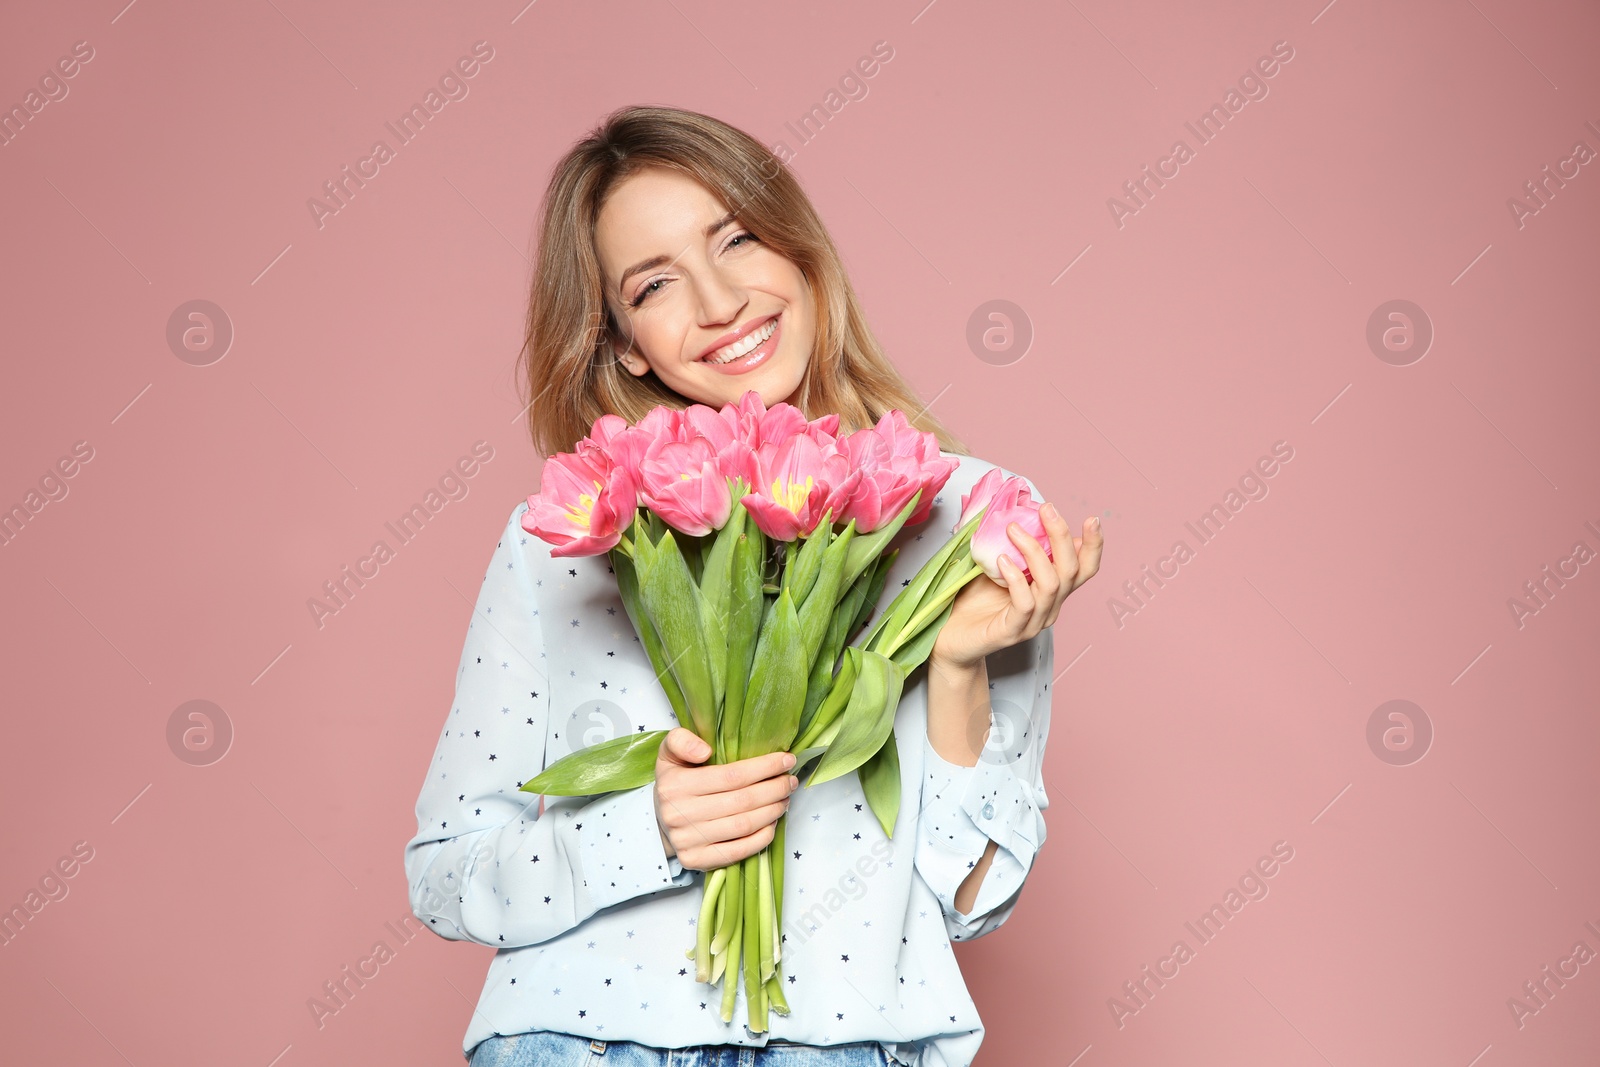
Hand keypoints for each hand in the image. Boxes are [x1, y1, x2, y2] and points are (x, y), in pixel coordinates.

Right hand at [652, 727, 798, 870]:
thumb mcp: (669, 753)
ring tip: (785, 799)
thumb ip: (681, 741)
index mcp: (676, 785)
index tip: (786, 760)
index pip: (731, 776)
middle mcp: (680, 814)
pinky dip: (761, 838)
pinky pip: (737, 852)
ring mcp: (688, 841)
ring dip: (772, 812)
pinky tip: (772, 824)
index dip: (764, 768)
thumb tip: (705, 751)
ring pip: (742, 825)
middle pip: (741, 801)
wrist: (659, 822)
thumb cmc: (674, 783)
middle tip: (790, 781)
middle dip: (774, 789)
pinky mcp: (696, 861)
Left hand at [930, 502, 1102, 671]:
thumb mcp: (996, 564)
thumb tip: (1018, 510)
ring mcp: (1033, 622)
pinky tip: (1001, 560)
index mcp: (1051, 591)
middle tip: (1045, 509)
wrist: (949, 638)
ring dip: (1035, 551)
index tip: (1092, 519)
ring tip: (1013, 530)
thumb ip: (1014, 544)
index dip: (1094, 545)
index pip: (1084, 569)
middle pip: (1072, 571)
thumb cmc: (973, 599)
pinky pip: (1025, 604)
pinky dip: (1016, 578)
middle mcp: (1049, 607)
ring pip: (1052, 584)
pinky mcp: (1012, 632)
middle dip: (1062, 535)